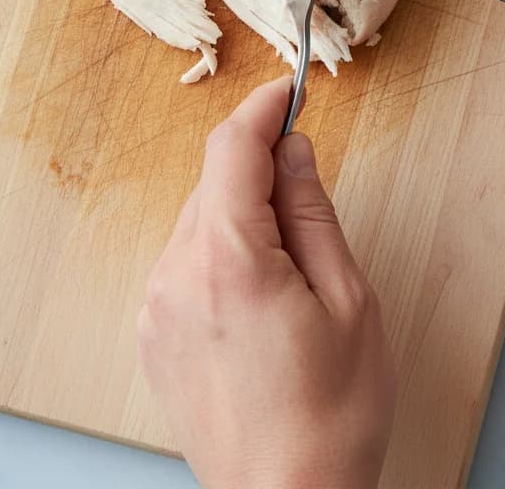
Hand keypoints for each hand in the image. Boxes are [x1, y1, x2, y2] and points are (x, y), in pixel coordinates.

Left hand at [137, 78, 394, 488]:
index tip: (290, 91)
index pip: (232, 150)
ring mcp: (157, 308)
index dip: (262, 110)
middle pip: (214, 182)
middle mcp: (177, 277)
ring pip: (200, 219)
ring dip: (244, 210)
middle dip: (260, 166)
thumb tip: (294, 150)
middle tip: (311, 184)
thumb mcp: (349, 299)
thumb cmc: (332, 412)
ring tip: (296, 257)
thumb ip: (313, 212)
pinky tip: (263, 286)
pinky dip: (223, 246)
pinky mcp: (154, 333)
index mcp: (231, 262)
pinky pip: (187, 259)